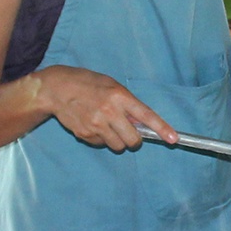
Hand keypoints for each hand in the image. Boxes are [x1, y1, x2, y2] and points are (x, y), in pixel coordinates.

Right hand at [37, 66, 171, 149]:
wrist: (57, 89)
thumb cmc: (88, 84)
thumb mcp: (111, 86)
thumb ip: (127, 104)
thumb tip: (141, 124)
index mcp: (119, 96)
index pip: (146, 115)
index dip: (162, 129)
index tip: (174, 139)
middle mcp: (109, 111)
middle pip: (133, 140)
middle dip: (134, 140)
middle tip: (129, 133)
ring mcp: (96, 125)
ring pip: (118, 146)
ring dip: (118, 140)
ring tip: (108, 126)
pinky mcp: (85, 134)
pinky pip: (102, 144)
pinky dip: (101, 139)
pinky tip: (93, 125)